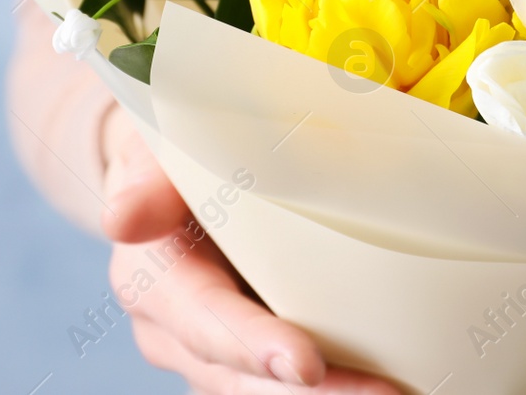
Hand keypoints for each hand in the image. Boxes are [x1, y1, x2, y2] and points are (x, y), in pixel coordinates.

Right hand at [101, 108, 401, 393]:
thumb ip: (146, 182)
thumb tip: (122, 219)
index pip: (205, 321)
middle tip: (386, 393)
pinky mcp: (254, 356)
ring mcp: (217, 354)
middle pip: (245, 379)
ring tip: (402, 390)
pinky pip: (292, 383)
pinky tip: (403, 380)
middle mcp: (179, 333)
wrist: (171, 179)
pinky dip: (342, 385)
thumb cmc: (176, 159)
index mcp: (153, 282)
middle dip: (317, 393)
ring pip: (271, 393)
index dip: (252, 346)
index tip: (305, 365)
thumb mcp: (156, 154)